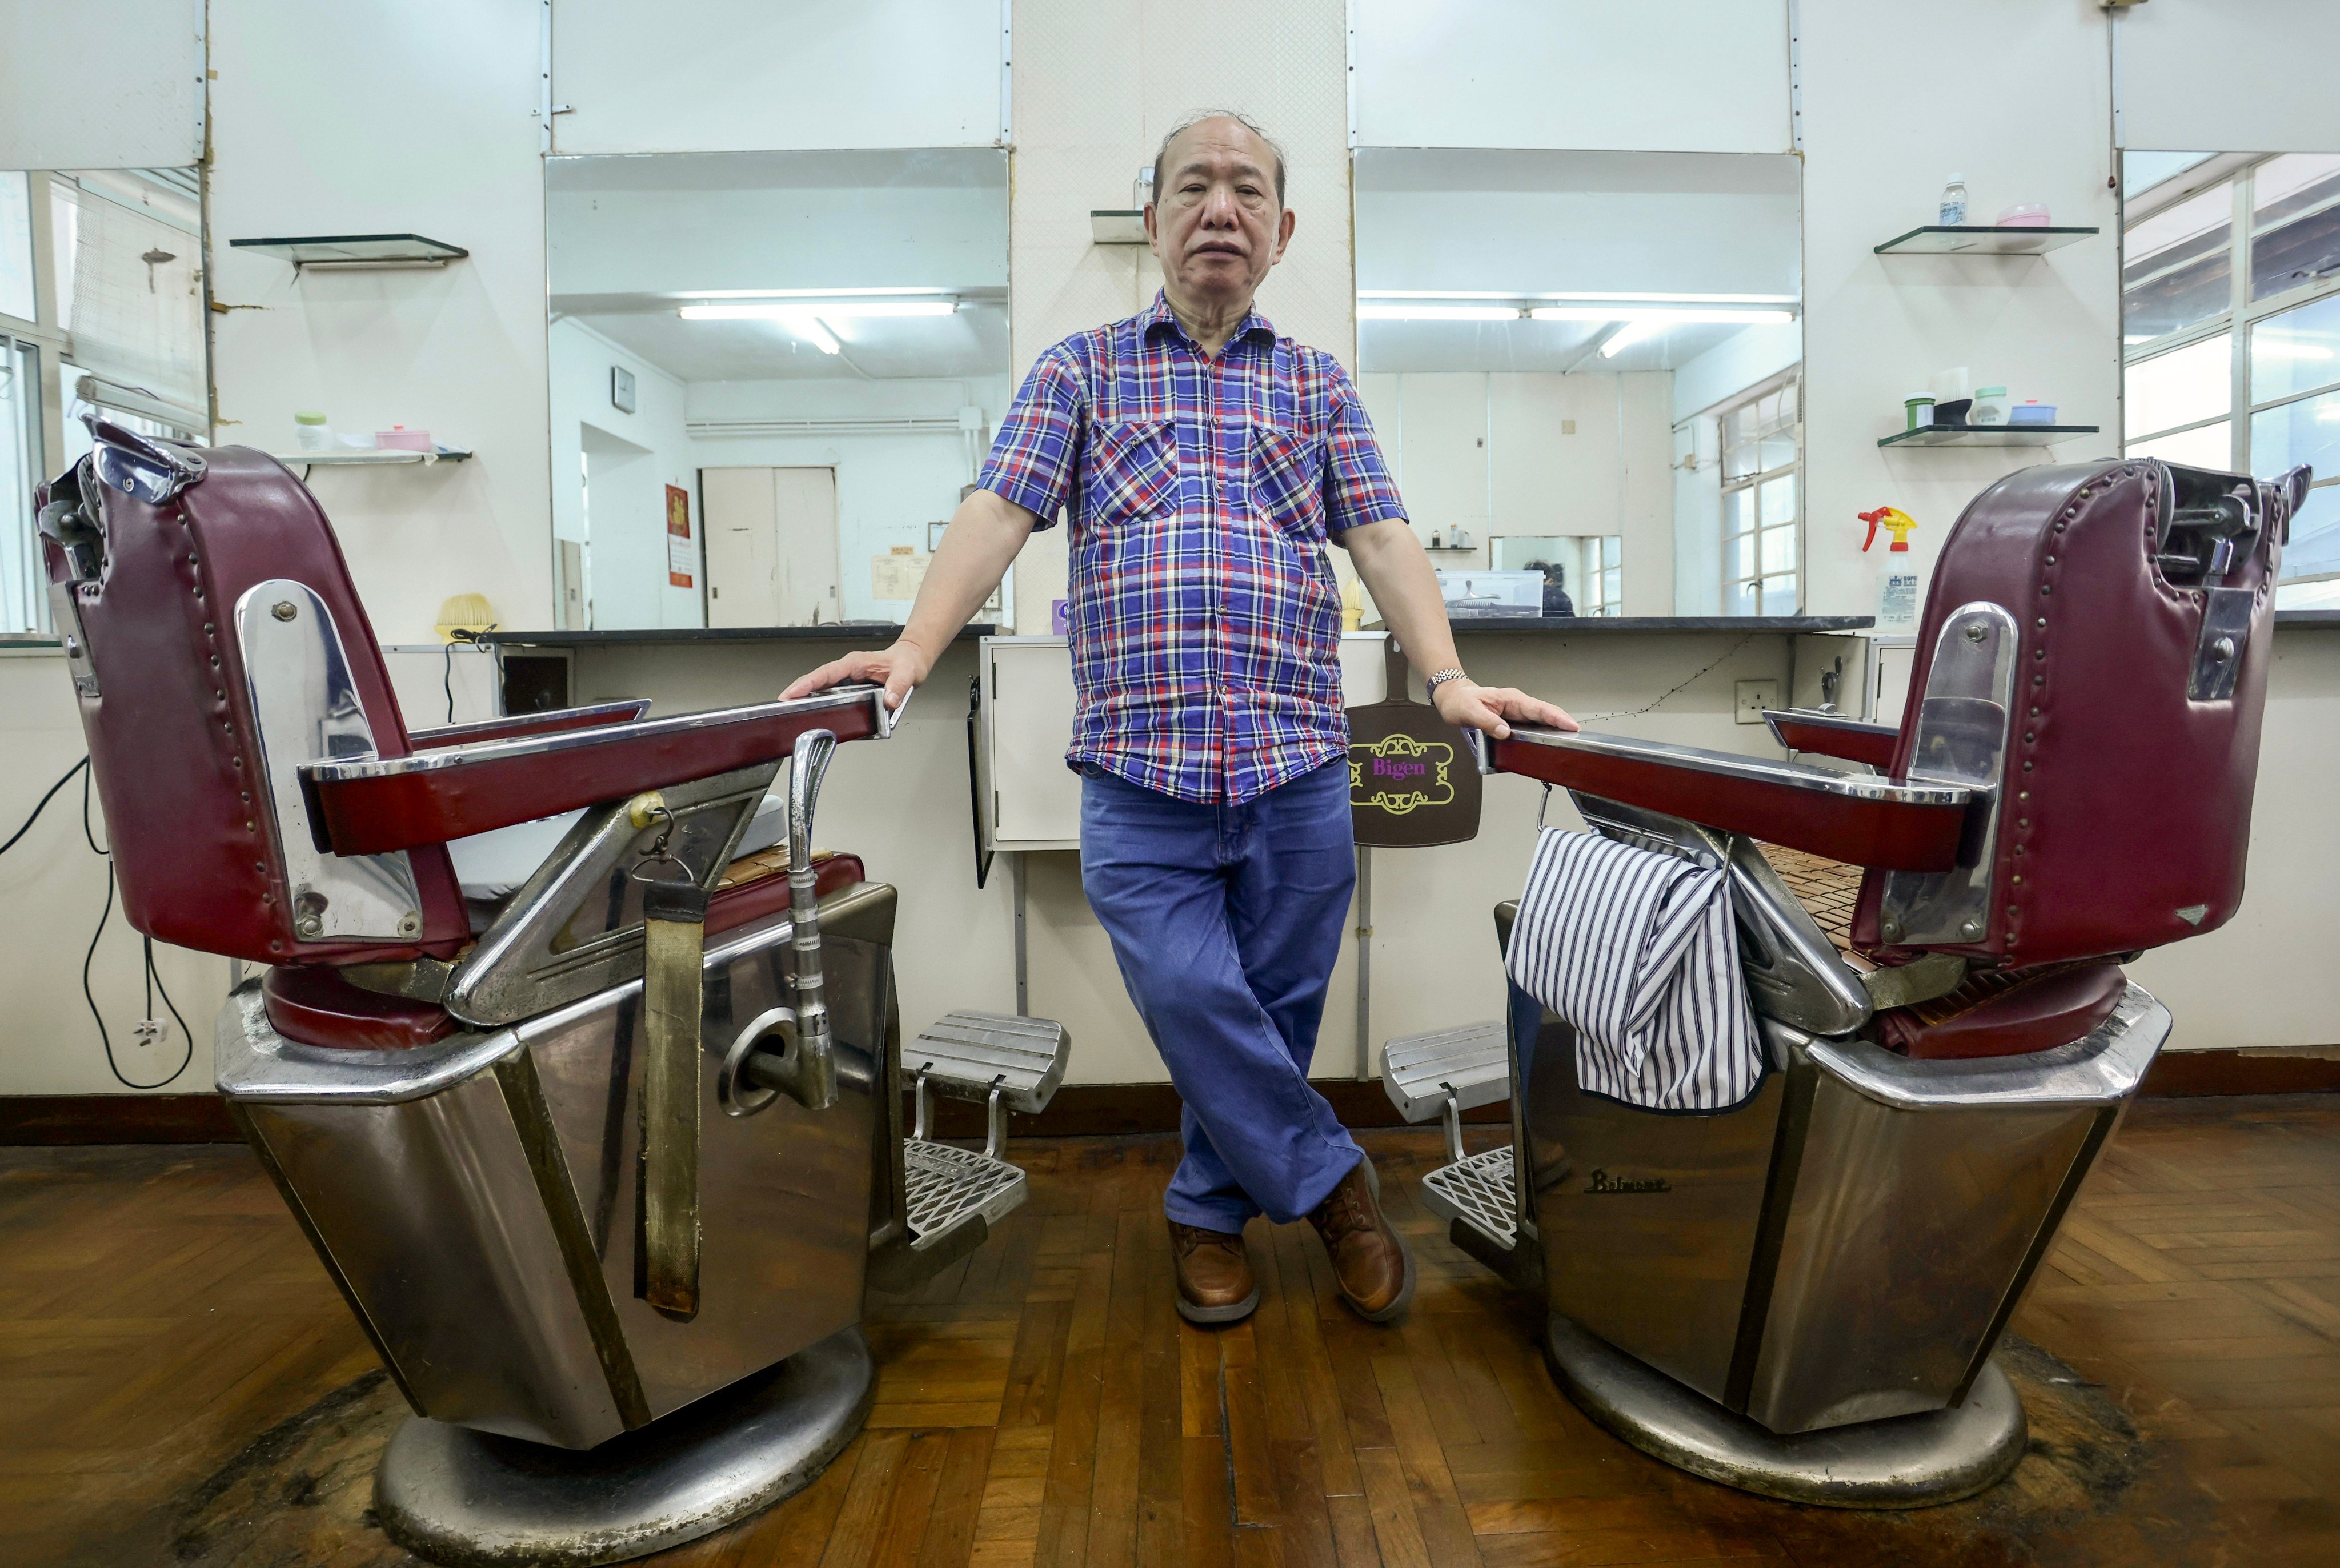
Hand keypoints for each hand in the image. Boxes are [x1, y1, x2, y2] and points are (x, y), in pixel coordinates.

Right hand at [780, 638, 932, 709]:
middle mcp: (848, 670)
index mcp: (855, 663)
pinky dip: (821, 702)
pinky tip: (813, 714)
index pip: (826, 672)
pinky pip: (832, 695)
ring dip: (807, 698)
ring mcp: (848, 679)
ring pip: (822, 688)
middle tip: (782, 705)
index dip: (809, 683)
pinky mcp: (851, 688)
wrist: (913, 659)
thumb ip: (898, 687)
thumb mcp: (907, 673)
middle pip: (817, 680)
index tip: (793, 693)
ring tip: (790, 712)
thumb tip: (889, 701)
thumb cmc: (908, 662)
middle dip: (798, 691)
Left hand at [1430, 679, 1577, 740]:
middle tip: (1578, 737)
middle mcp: (1517, 705)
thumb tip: (1505, 733)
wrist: (1453, 698)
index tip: (1571, 725)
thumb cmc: (1460, 702)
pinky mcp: (1513, 721)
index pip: (1539, 708)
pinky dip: (1541, 733)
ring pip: (1540, 721)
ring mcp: (1516, 713)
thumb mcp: (1470, 711)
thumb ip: (1487, 722)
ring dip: (1554, 730)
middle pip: (1545, 714)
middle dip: (1562, 724)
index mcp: (1511, 699)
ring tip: (1568, 742)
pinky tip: (1547, 743)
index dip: (1556, 717)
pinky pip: (1531, 726)